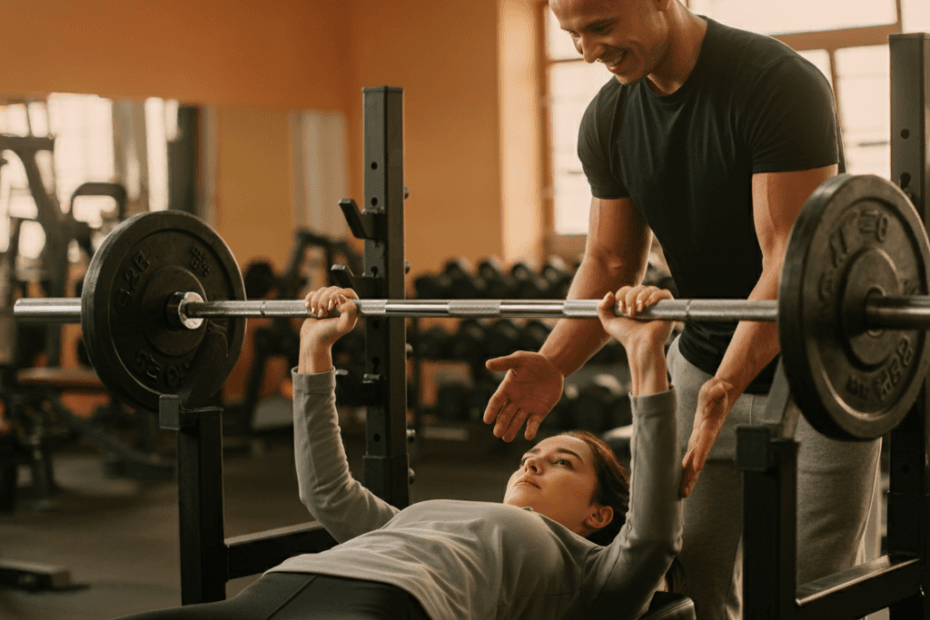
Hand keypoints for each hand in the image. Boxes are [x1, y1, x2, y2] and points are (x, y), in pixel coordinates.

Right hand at [298, 287, 358, 372]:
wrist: (312, 341)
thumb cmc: (329, 335)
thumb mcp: (344, 325)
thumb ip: (350, 311)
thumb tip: (341, 296)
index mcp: (350, 308)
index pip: (348, 291)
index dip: (339, 294)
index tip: (332, 305)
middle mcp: (340, 304)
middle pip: (333, 289)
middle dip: (325, 300)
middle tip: (323, 314)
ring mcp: (328, 303)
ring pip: (322, 290)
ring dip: (316, 302)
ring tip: (317, 315)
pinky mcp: (316, 303)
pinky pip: (312, 293)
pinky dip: (309, 300)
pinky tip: (310, 310)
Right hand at [482, 352, 563, 441]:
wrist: (553, 366)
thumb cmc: (533, 361)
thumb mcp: (519, 358)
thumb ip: (504, 362)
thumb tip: (487, 364)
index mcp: (507, 388)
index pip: (496, 401)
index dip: (491, 410)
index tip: (486, 420)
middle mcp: (515, 400)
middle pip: (505, 414)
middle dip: (501, 423)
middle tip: (497, 433)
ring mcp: (527, 407)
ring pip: (517, 421)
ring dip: (512, 429)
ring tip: (506, 438)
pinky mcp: (540, 412)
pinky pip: (534, 422)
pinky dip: (531, 429)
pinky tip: (528, 436)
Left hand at [596, 285, 673, 351]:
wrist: (640, 344)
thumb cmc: (626, 335)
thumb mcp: (608, 322)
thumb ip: (602, 308)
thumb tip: (609, 293)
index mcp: (632, 303)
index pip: (627, 289)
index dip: (622, 295)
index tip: (621, 310)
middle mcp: (644, 302)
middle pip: (638, 287)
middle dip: (631, 298)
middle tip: (630, 313)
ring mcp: (656, 304)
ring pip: (650, 288)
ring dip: (641, 298)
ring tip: (639, 312)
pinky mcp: (667, 308)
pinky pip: (665, 293)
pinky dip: (656, 295)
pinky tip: (650, 304)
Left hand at [679, 377, 732, 497]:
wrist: (721, 395)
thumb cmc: (717, 391)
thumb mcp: (716, 387)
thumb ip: (717, 390)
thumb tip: (720, 388)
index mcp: (710, 426)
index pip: (704, 441)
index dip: (700, 453)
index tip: (695, 467)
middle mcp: (706, 437)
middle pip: (698, 458)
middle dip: (691, 475)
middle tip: (684, 492)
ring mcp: (701, 440)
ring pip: (693, 462)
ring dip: (688, 477)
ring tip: (681, 494)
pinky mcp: (696, 440)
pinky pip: (690, 458)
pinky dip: (685, 470)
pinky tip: (680, 482)